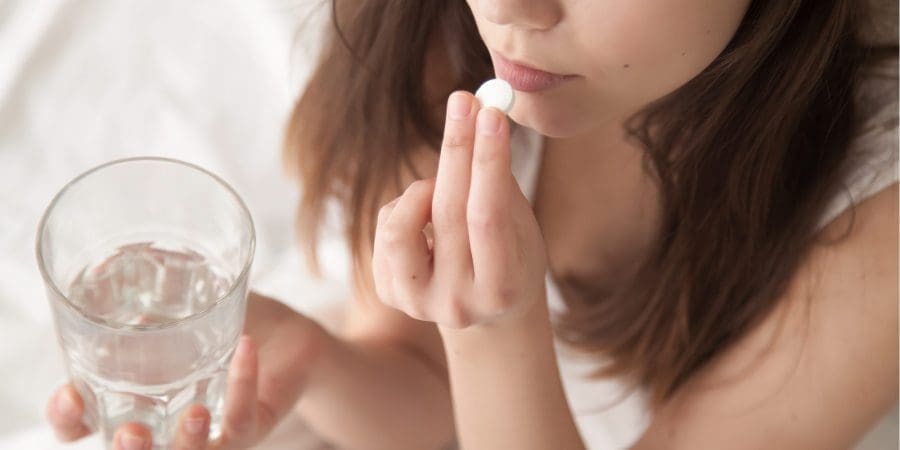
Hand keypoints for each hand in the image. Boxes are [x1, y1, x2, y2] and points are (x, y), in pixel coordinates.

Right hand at [46, 292, 326, 448]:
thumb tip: (112, 257)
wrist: (287, 338)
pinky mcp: (249, 425)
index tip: (71, 397)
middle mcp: (164, 423)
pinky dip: (243, 382)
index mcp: (132, 399)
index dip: (69, 419)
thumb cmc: (225, 324)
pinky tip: (245, 347)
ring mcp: (208, 430)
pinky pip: (243, 416)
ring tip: (194, 412)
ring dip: (188, 441)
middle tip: (131, 432)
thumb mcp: (184, 298)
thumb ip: (150, 280)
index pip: (83, 423)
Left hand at [372, 91, 546, 328]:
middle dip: (457, 149)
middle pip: (448, 214)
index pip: (489, 216)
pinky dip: (406, 207)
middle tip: (464, 101)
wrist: (485, 309)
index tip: (491, 112)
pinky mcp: (390, 294)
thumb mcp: (521, 226)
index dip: (488, 162)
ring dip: (423, 188)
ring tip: (441, 186)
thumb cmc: (511, 254)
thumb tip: (480, 114)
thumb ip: (500, 181)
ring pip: (401, 225)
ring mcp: (419, 303)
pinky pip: (386, 228)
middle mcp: (458, 304)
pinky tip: (425, 215)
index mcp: (502, 289)